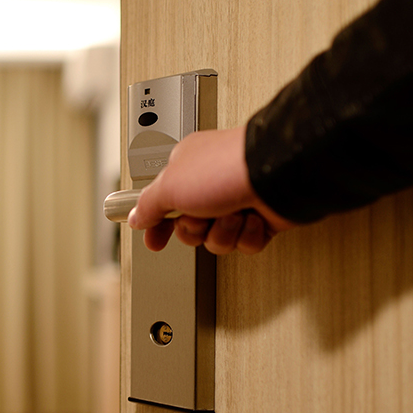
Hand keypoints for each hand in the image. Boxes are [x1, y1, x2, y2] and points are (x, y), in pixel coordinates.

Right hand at [126, 127, 294, 253]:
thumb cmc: (225, 169)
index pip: (162, 203)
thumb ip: (147, 205)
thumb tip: (135, 217)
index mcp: (187, 169)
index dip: (156, 226)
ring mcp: (237, 201)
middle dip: (196, 229)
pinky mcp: (262, 218)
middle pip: (190, 228)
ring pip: (218, 239)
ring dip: (224, 232)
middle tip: (202, 216)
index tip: (153, 241)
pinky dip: (249, 234)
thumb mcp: (169, 186)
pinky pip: (246, 243)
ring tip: (234, 213)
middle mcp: (211, 184)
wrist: (278, 174)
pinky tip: (253, 218)